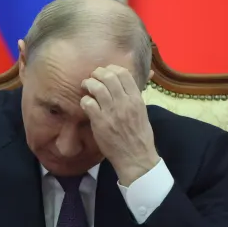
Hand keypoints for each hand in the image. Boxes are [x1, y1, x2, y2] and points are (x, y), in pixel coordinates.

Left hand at [80, 65, 159, 185]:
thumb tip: (131, 80)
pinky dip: (84, 100)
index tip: (106, 72)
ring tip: (86, 87)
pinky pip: (88, 103)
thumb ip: (134, 96)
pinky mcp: (100, 122)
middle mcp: (125, 102)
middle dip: (97, 73)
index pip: (123, 73)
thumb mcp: (142, 111)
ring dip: (88, 84)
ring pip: (96, 87)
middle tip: (92, 78)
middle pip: (108, 76)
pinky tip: (86, 104)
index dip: (111, 69)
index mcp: (136, 99)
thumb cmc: (139, 135)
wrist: (136, 157)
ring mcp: (112, 112)